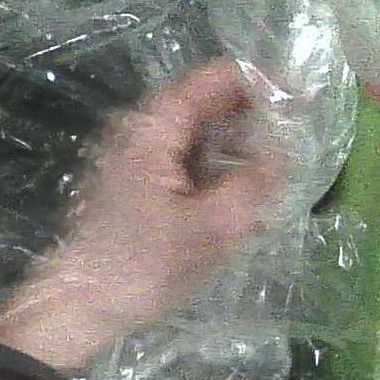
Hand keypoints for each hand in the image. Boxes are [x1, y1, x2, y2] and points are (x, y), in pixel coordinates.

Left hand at [0, 60, 283, 368]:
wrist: (77, 304)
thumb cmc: (142, 265)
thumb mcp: (215, 226)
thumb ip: (255, 177)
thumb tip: (280, 144)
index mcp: (153, 125)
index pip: (216, 76)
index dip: (264, 83)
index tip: (302, 106)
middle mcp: (136, 127)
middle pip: (206, 101)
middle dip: (252, 121)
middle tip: (287, 155)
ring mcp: (129, 153)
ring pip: (196, 133)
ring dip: (233, 150)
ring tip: (262, 185)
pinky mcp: (129, 180)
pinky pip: (181, 159)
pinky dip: (211, 170)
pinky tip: (229, 202)